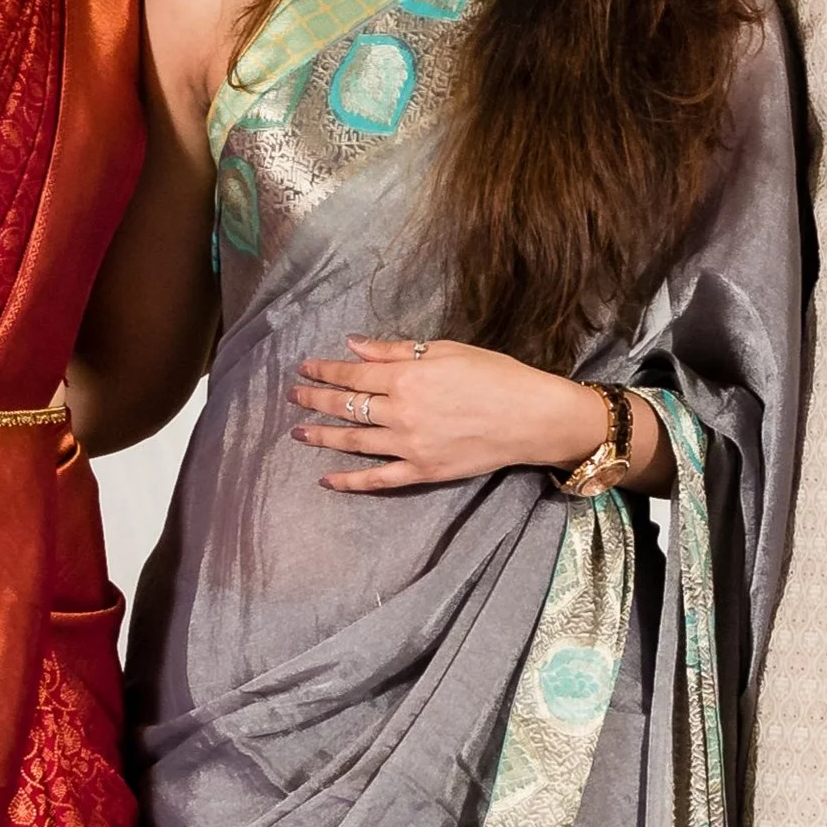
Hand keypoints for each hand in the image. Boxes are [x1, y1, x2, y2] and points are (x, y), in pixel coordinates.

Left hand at [291, 337, 612, 491]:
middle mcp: (401, 412)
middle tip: (294, 397)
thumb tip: (354, 346)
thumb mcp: (447, 350)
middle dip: (316, 399)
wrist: (531, 417)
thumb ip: (396, 350)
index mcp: (407, 377)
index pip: (353, 374)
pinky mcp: (422, 472)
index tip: (305, 368)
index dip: (325, 370)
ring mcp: (409, 446)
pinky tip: (328, 479)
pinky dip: (350, 481)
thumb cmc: (495, 374)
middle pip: (347, 406)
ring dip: (323, 437)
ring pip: (354, 442)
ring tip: (299, 433)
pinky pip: (379, 479)